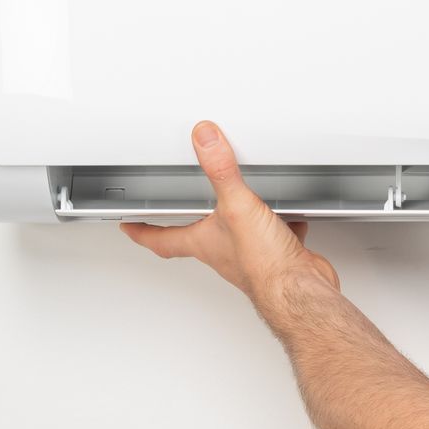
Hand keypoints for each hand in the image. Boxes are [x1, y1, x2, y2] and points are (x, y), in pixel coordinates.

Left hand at [121, 121, 340, 304]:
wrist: (299, 289)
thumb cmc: (264, 264)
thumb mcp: (237, 206)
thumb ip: (220, 170)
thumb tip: (204, 139)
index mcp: (203, 242)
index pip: (161, 239)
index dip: (142, 232)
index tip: (129, 226)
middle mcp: (223, 251)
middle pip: (195, 239)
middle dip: (186, 226)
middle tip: (176, 217)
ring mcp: (250, 255)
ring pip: (235, 236)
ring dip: (235, 221)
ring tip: (235, 204)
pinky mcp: (277, 256)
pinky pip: (273, 236)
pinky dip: (278, 225)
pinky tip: (287, 217)